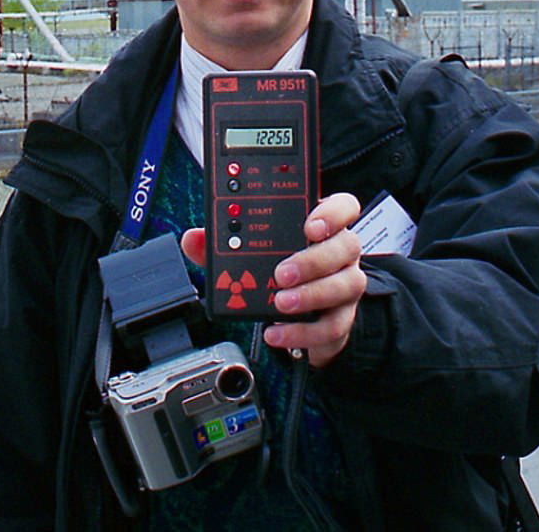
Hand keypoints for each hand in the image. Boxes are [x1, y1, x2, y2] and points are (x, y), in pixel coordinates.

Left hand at [181, 192, 365, 368]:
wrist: (296, 315)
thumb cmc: (276, 269)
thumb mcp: (247, 252)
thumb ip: (220, 242)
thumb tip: (193, 239)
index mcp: (321, 224)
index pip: (343, 206)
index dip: (332, 212)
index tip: (310, 225)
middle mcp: (340, 251)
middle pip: (345, 246)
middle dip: (312, 260)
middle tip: (281, 272)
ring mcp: (345, 284)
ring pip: (345, 285)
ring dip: (310, 296)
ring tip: (279, 303)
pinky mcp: (341, 318)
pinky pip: (333, 326)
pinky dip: (302, 332)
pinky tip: (277, 332)